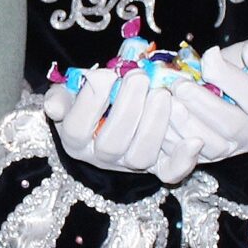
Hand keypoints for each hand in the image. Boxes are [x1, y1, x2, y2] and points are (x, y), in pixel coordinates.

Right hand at [42, 65, 172, 175]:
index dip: (91, 103)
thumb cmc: (92, 97)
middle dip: (128, 108)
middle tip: (139, 77)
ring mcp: (130, 165)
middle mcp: (101, 157)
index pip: (78, 128)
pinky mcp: (157, 167)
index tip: (106, 75)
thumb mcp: (70, 94)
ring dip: (154, 125)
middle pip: (112, 144)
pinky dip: (184, 160)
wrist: (113, 110)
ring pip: (141, 157)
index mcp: (76, 140)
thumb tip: (52, 107)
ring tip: (162, 94)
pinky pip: (169, 172)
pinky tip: (195, 140)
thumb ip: (60, 97)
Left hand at [155, 37, 247, 181]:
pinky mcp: (202, 161)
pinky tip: (158, 119)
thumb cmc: (238, 70)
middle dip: (203, 104)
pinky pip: (186, 160)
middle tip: (179, 84)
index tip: (208, 57)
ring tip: (168, 101)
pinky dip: (170, 141)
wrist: (222, 91)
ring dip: (184, 124)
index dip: (231, 78)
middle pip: (231, 126)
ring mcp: (227, 152)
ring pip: (208, 146)